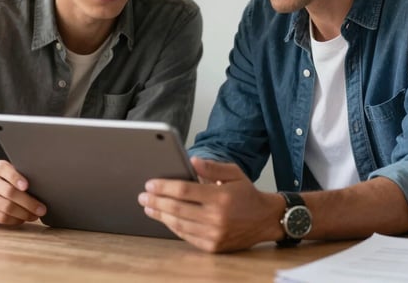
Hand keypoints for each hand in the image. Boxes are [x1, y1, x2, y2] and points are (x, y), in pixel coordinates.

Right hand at [0, 160, 46, 225]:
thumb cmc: (1, 184)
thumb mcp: (8, 175)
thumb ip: (21, 177)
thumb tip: (45, 187)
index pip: (4, 169)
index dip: (16, 177)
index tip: (27, 186)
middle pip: (10, 192)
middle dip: (29, 203)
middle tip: (42, 209)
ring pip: (7, 208)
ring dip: (24, 214)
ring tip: (34, 216)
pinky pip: (2, 218)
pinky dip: (15, 220)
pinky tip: (22, 219)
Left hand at [138, 157, 283, 251]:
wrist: (265, 220)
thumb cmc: (247, 194)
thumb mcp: (234, 173)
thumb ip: (212, 167)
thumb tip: (191, 161)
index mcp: (220, 197)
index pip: (184, 191)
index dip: (164, 187)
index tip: (150, 184)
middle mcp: (216, 217)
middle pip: (176, 208)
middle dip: (156, 201)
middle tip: (143, 196)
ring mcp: (214, 234)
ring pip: (178, 224)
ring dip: (160, 215)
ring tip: (149, 207)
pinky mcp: (212, 246)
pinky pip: (186, 236)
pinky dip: (173, 227)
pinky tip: (165, 218)